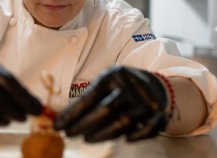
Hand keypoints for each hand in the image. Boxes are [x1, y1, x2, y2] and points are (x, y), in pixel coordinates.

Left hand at [54, 66, 169, 141]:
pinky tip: (124, 140)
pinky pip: (147, 130)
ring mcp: (146, 100)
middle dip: (84, 124)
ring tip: (87, 139)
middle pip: (106, 109)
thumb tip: (64, 119)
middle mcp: (130, 86)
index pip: (90, 97)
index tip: (58, 125)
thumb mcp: (105, 84)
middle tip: (69, 134)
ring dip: (103, 134)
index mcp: (113, 76)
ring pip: (124, 122)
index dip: (72, 113)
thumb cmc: (120, 86)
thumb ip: (88, 99)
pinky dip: (135, 136)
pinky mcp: (158, 114)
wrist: (152, 84)